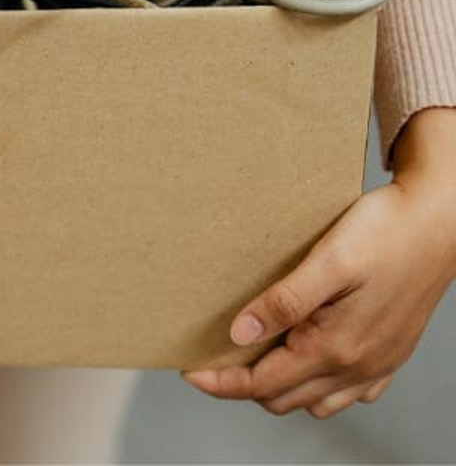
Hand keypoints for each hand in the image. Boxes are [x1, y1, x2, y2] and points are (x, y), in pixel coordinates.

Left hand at [185, 111, 455, 416]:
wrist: (440, 220)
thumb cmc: (386, 231)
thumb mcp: (328, 260)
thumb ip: (284, 301)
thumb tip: (241, 335)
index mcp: (336, 347)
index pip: (262, 384)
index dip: (221, 382)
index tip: (190, 371)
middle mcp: (358, 365)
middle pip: (284, 398)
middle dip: (245, 384)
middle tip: (217, 357)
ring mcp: (378, 363)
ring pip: (316, 401)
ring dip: (282, 387)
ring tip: (257, 355)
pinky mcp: (391, 352)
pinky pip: (351, 392)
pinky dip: (321, 386)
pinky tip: (307, 357)